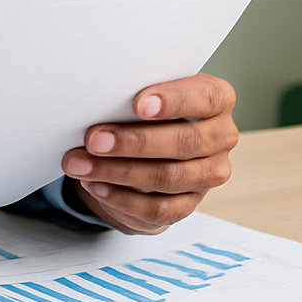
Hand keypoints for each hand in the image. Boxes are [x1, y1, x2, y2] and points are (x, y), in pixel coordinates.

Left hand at [61, 73, 237, 233]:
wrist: (146, 149)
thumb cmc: (144, 109)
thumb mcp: (143, 93)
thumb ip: (134, 94)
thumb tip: (97, 101)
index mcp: (216, 100)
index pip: (206, 97)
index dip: (174, 101)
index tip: (137, 104)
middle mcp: (221, 136)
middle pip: (185, 142)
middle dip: (134, 142)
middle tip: (93, 139)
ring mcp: (209, 173)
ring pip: (168, 177)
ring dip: (117, 171)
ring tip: (80, 164)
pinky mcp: (190, 203)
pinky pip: (159, 208)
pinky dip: (121, 198)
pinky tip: (95, 185)